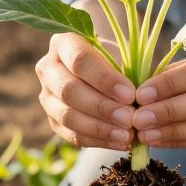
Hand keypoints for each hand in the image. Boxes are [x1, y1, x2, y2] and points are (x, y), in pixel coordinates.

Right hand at [35, 33, 135, 149]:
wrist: (102, 74)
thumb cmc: (116, 60)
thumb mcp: (121, 55)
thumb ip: (126, 70)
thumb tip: (138, 98)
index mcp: (63, 43)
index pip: (79, 60)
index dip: (104, 79)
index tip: (130, 94)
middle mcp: (48, 68)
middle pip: (69, 90)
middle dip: (102, 107)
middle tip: (129, 118)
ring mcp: (47, 96)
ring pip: (67, 116)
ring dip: (100, 128)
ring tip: (127, 134)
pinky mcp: (53, 120)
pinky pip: (72, 135)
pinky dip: (98, 140)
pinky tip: (120, 142)